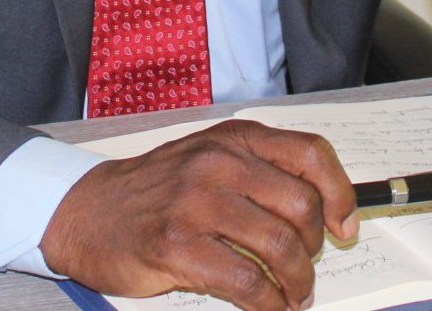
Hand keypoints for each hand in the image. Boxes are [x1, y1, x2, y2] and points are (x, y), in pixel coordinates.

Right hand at [40, 119, 359, 310]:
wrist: (86, 210)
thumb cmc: (157, 191)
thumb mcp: (210, 160)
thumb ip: (260, 173)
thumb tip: (327, 210)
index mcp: (234, 138)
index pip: (311, 153)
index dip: (340, 192)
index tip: (346, 225)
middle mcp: (219, 163)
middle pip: (302, 205)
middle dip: (315, 249)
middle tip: (306, 269)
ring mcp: (196, 202)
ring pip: (280, 246)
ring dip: (298, 282)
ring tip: (293, 296)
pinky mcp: (177, 245)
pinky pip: (246, 282)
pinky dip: (268, 304)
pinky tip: (268, 308)